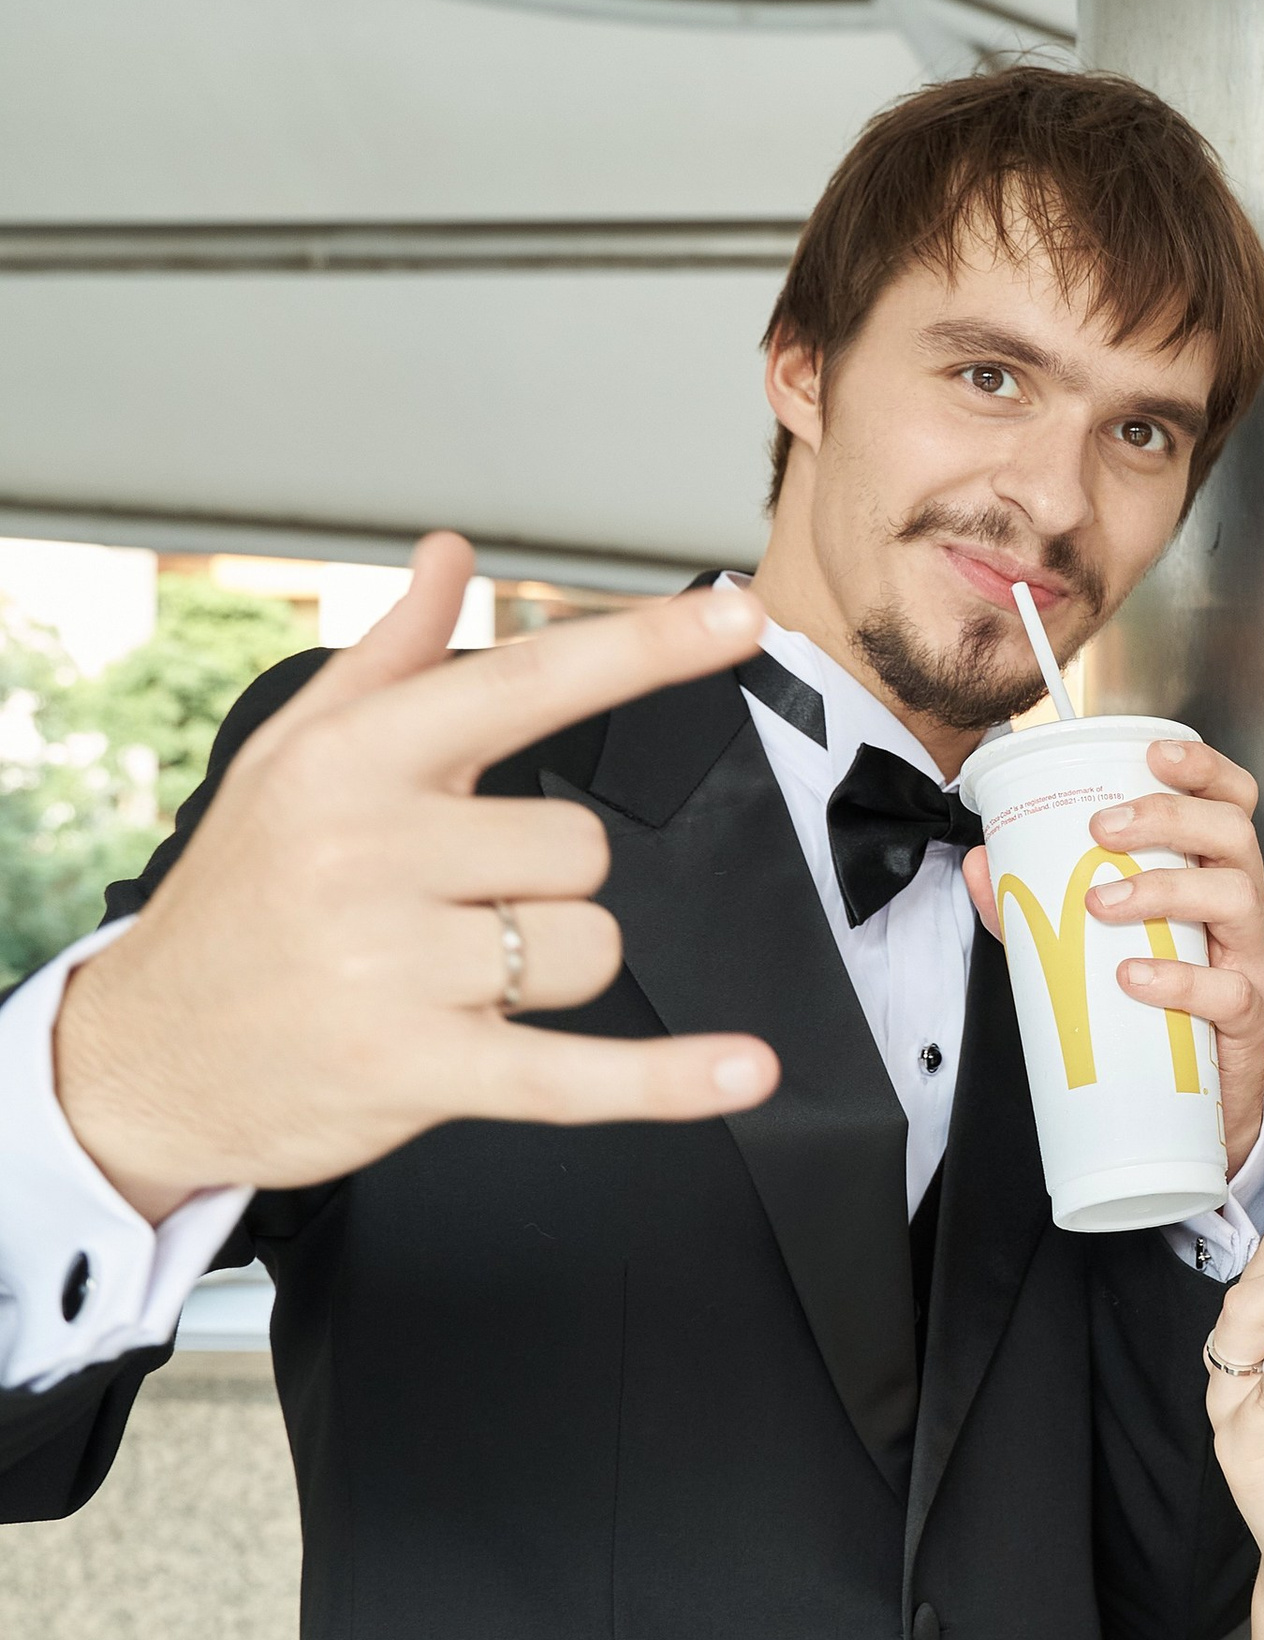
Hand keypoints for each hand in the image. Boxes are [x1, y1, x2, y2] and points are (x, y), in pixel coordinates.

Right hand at [54, 538, 780, 1218]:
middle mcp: (371, 851)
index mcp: (353, 760)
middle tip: (452, 906)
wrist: (145, 1053)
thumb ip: (393, 658)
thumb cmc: (238, 899)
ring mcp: (394, 965)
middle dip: (544, 884)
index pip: (528, 682)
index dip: (645, 649)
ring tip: (450, 976)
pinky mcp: (417, 1069)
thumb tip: (450, 559)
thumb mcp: (292, 759)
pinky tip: (742, 1069)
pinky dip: (666, 1080)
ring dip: (547, 970)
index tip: (739, 621)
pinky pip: (576, 1070)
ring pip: (588, 944)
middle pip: (580, 846)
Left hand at [963, 733, 1263, 1174]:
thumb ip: (1039, 904)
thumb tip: (981, 864)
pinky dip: (1179, 978)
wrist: (1195, 1108)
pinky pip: (1228, 989)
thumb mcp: (1094, 944)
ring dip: (1164, 889)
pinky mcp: (1249, 1018)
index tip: (1153, 753)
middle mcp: (1241, 908)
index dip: (1204, 767)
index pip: (1232, 802)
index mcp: (1212, 875)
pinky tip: (1134, 976)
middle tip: (1104, 828)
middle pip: (1234, 835)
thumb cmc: (1156, 1007)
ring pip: (1235, 899)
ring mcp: (1251, 961)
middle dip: (1170, 817)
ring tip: (1102, 902)